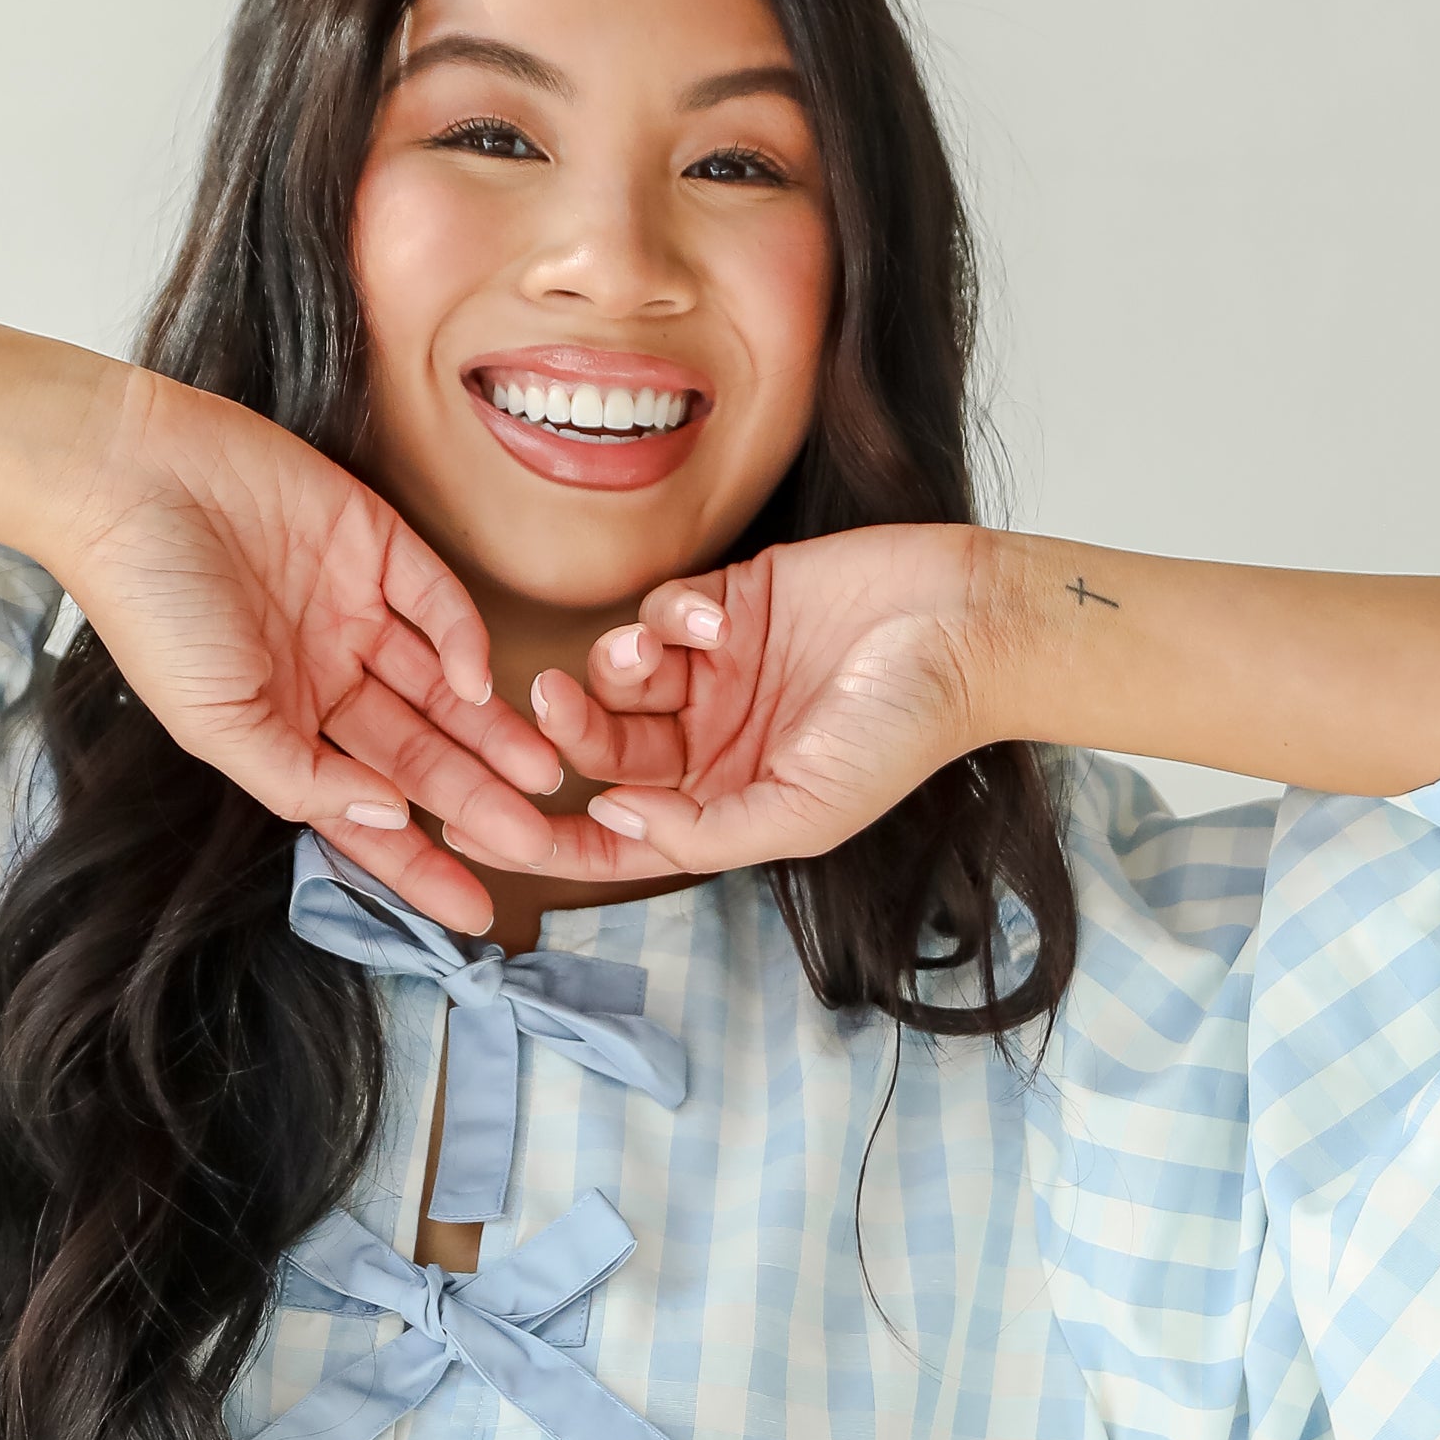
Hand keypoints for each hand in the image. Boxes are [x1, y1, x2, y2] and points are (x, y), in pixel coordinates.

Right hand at [50, 365, 573, 928]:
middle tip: (537, 845)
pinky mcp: (373, 542)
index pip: (367, 808)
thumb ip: (297, 777)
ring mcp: (353, 611)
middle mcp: (327, 676)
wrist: (123, 481)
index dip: (420, 863)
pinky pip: (436, 600)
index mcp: (283, 726)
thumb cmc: (148, 609)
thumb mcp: (213, 721)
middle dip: (476, 802)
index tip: (476, 914)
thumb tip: (385, 819)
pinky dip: (464, 641)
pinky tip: (483, 684)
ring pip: (443, 688)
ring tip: (544, 780)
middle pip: (418, 753)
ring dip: (492, 734)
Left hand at [525, 524, 1004, 869]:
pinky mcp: (728, 600)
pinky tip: (721, 615)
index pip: (615, 836)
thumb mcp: (804, 810)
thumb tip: (609, 823)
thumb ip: (704, 830)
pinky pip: (661, 608)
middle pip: (602, 751)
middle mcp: (711, 745)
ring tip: (658, 653)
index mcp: (725, 806)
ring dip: (616, 665)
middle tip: (550, 701)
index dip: (545, 839)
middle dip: (569, 732)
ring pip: (617, 676)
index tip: (474, 832)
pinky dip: (673, 612)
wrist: (965, 626)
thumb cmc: (903, 731)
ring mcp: (717, 673)